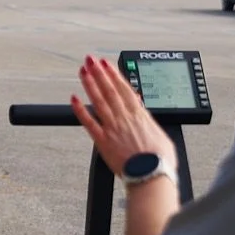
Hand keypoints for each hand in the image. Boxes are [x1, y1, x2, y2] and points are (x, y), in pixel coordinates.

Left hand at [70, 55, 176, 178]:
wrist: (152, 175)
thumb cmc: (160, 161)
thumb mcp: (161, 136)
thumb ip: (150, 124)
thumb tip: (146, 118)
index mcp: (140, 115)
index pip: (124, 88)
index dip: (113, 74)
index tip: (106, 63)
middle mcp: (124, 118)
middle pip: (109, 90)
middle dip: (99, 73)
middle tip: (90, 59)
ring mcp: (112, 128)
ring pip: (98, 100)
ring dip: (89, 84)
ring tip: (83, 70)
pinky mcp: (103, 141)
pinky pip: (89, 122)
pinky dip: (80, 109)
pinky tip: (73, 98)